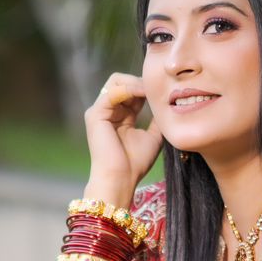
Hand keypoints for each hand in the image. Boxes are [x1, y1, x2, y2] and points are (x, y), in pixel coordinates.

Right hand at [83, 72, 163, 204]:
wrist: (121, 179)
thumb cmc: (134, 164)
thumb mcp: (153, 137)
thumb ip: (157, 120)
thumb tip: (166, 105)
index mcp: (120, 117)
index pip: (132, 91)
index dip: (147, 88)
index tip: (164, 91)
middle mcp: (108, 112)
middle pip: (122, 81)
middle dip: (140, 82)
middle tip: (157, 88)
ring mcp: (99, 112)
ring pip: (116, 81)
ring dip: (135, 82)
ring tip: (150, 90)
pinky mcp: (95, 114)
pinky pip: (112, 91)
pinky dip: (129, 88)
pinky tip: (143, 93)